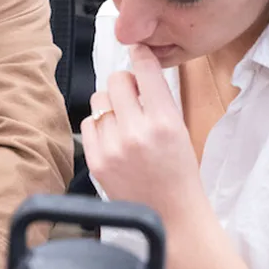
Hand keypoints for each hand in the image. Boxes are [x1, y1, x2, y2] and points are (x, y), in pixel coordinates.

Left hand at [80, 44, 206, 226]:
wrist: (171, 217)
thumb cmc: (180, 174)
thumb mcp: (180, 130)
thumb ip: (159, 101)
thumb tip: (139, 68)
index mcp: (164, 122)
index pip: (146, 71)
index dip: (141, 56)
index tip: (137, 50)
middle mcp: (136, 132)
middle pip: (116, 80)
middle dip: (125, 83)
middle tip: (133, 96)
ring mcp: (112, 147)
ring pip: (99, 100)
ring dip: (110, 104)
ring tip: (125, 122)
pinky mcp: (96, 160)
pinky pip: (88, 123)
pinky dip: (99, 126)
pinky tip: (114, 138)